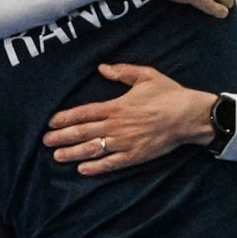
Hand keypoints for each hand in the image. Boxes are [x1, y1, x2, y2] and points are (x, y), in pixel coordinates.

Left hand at [44, 64, 214, 174]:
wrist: (190, 115)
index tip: (51, 123)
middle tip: (46, 141)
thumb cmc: (169, 94)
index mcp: (117, 106)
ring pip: (93, 149)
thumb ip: (122, 72)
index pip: (84, 112)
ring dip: (73, 153)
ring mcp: (125, 142)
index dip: (66, 118)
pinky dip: (96, 167)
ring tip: (57, 156)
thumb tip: (102, 68)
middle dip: (62, 137)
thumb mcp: (146, 76)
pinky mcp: (135, 155)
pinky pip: (112, 163)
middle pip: (83, 132)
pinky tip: (82, 169)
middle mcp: (117, 125)